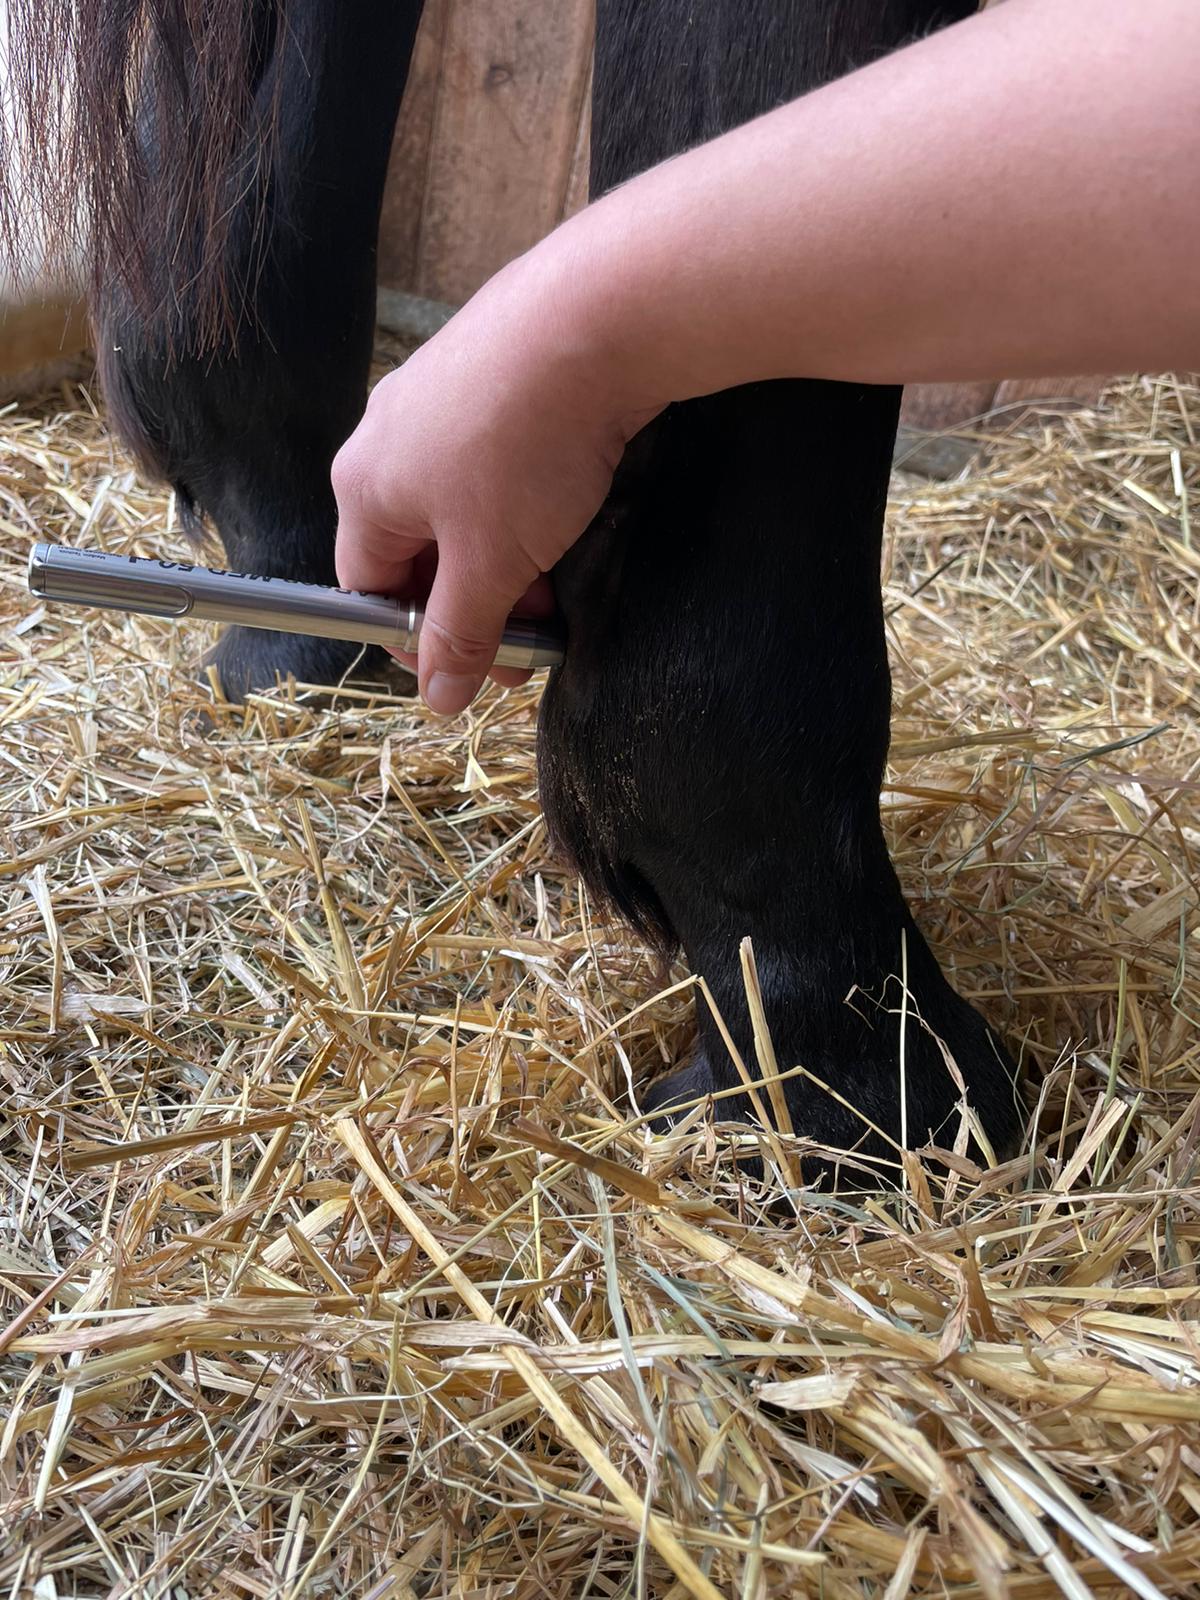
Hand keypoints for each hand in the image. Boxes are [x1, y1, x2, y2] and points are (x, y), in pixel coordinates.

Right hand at [333, 248, 657, 713]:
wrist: (595, 318)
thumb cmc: (526, 446)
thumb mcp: (491, 564)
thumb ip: (460, 634)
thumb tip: (437, 697)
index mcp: (362, 487)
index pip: (370, 590)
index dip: (421, 640)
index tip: (476, 668)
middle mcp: (385, 437)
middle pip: (416, 551)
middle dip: (473, 604)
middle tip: (530, 639)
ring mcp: (436, 398)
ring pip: (460, 511)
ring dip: (503, 563)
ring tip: (555, 586)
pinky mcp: (488, 374)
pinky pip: (491, 465)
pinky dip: (523, 508)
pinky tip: (566, 517)